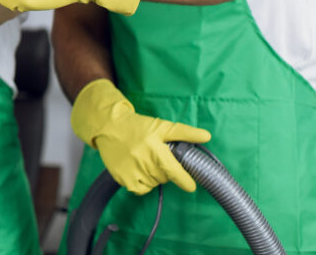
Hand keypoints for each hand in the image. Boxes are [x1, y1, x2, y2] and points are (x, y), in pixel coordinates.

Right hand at [71, 79, 210, 194]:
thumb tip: (207, 136)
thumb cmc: (137, 126)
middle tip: (156, 158)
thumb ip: (185, 133)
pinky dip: (141, 183)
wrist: (108, 126)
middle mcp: (143, 162)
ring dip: (153, 177)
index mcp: (155, 150)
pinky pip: (139, 189)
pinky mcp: (121, 178)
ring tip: (145, 161)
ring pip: (152, 184)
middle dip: (164, 170)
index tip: (191, 186)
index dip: (186, 182)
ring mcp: (131, 172)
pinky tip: (137, 169)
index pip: (175, 173)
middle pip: (164, 178)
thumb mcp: (162, 126)